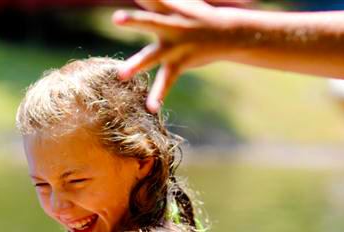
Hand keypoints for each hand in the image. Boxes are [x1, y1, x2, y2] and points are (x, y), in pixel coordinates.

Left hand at [114, 0, 248, 111]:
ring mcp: (175, 46)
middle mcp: (170, 25)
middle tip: (116, 18)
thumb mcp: (177, 1)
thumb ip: (156, 0)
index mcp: (166, 7)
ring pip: (153, 55)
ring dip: (138, 64)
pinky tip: (151, 108)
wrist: (228, 32)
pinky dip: (159, 95)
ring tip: (121, 75)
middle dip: (132, 20)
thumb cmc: (195, 14)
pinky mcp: (180, 63)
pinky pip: (167, 80)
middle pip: (149, 21)